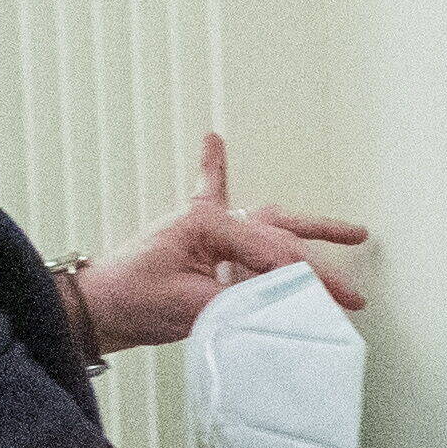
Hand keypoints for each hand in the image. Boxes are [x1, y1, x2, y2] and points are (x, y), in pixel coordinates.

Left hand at [71, 133, 366, 355]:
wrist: (93, 308)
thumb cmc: (133, 300)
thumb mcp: (192, 305)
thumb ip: (242, 300)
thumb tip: (285, 302)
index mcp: (209, 225)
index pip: (272, 252)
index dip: (306, 282)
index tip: (334, 305)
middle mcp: (210, 218)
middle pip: (281, 234)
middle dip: (321, 263)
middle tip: (351, 292)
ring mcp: (206, 227)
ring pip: (270, 221)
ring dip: (307, 225)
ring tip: (353, 231)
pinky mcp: (198, 240)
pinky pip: (213, 194)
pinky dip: (214, 166)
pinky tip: (213, 139)